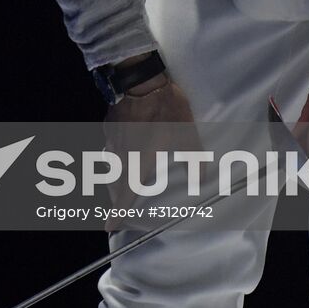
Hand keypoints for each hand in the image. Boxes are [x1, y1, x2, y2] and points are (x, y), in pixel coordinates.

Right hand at [102, 74, 201, 230]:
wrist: (142, 80)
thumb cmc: (166, 109)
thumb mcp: (188, 135)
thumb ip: (193, 159)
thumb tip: (200, 179)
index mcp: (139, 161)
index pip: (126, 195)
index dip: (118, 213)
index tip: (109, 227)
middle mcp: (121, 154)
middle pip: (116, 182)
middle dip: (119, 196)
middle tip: (124, 203)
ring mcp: (112, 138)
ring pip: (112, 163)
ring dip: (118, 173)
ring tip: (127, 174)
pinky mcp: (108, 124)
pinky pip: (111, 144)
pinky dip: (117, 150)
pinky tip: (127, 142)